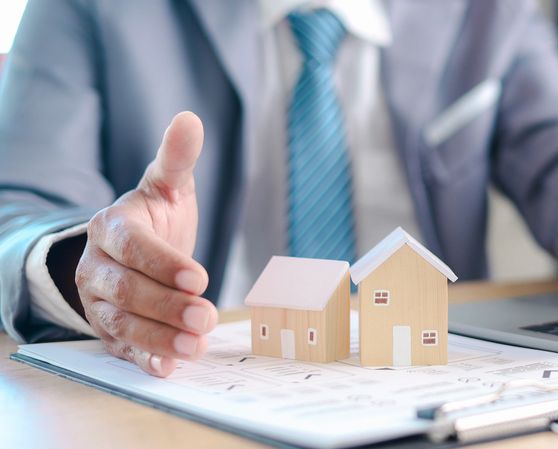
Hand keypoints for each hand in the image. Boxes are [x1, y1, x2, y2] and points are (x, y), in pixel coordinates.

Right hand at [75, 112, 217, 376]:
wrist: (134, 248)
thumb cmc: (156, 216)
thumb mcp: (167, 186)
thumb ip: (177, 158)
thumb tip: (190, 119)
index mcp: (111, 226)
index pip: (131, 245)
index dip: (162, 262)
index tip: (199, 277)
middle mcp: (97, 266)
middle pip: (125, 290)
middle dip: (166, 306)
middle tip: (205, 317)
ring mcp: (98, 302)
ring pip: (120, 324)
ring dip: (158, 338)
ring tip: (196, 347)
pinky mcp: (107, 330)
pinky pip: (120, 348)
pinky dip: (143, 359)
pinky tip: (167, 368)